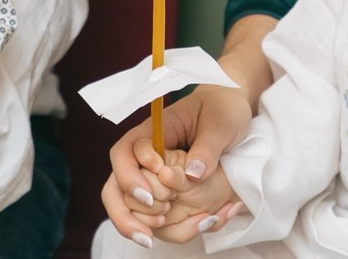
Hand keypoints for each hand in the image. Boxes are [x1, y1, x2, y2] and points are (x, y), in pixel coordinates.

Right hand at [102, 89, 250, 246]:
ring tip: (152, 238)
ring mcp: (153, 173)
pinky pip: (150, 211)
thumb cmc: (222, 109)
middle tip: (145, 231)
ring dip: (135, 222)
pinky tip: (179, 230)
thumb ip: (208, 147)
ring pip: (126, 201)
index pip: (125, 152)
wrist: (231, 111)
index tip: (152, 192)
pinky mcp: (166, 188)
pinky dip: (156, 226)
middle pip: (116, 181)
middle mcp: (147, 155)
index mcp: (154, 132)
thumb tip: (193, 175)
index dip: (130, 175)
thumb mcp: (222, 123)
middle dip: (123, 210)